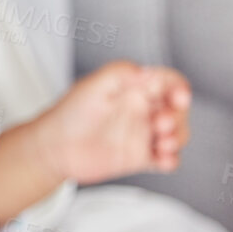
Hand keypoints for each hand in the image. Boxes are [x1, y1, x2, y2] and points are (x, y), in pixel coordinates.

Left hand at [32, 60, 190, 183]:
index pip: (168, 82)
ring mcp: (143, 133)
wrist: (53, 147)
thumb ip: (121, 73)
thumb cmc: (69, 113)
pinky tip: (163, 160)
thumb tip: (148, 72)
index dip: (179, 88)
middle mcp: (141, 110)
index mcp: (134, 89)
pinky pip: (167, 158)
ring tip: (163, 143)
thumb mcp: (94, 85)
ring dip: (178, 138)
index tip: (179, 98)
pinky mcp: (140, 156)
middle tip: (160, 123)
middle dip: (178, 117)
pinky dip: (171, 160)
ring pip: (177, 134)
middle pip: (178, 109)